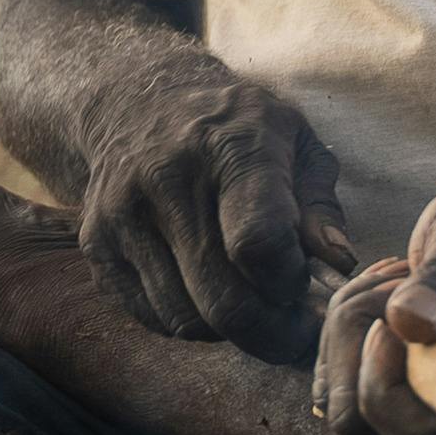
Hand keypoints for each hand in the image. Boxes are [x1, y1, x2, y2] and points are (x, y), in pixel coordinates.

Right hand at [72, 73, 351, 360]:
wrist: (138, 99)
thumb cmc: (236, 127)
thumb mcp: (295, 140)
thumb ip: (320, 204)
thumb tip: (338, 265)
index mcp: (230, 146)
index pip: (258, 245)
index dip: (291, 285)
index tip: (308, 290)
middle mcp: (167, 178)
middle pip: (223, 299)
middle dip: (271, 334)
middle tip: (295, 334)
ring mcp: (123, 213)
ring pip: (187, 319)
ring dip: (230, 331)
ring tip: (254, 306)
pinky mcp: (96, 243)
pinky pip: (152, 317)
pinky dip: (190, 323)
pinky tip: (209, 294)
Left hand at [318, 178, 435, 434]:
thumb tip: (409, 322)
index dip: (393, 385)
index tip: (394, 314)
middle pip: (369, 424)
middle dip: (357, 342)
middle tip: (399, 277)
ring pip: (346, 406)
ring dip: (349, 332)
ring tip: (399, 276)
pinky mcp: (410, 397)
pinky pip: (345, 383)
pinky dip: (347, 330)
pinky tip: (389, 288)